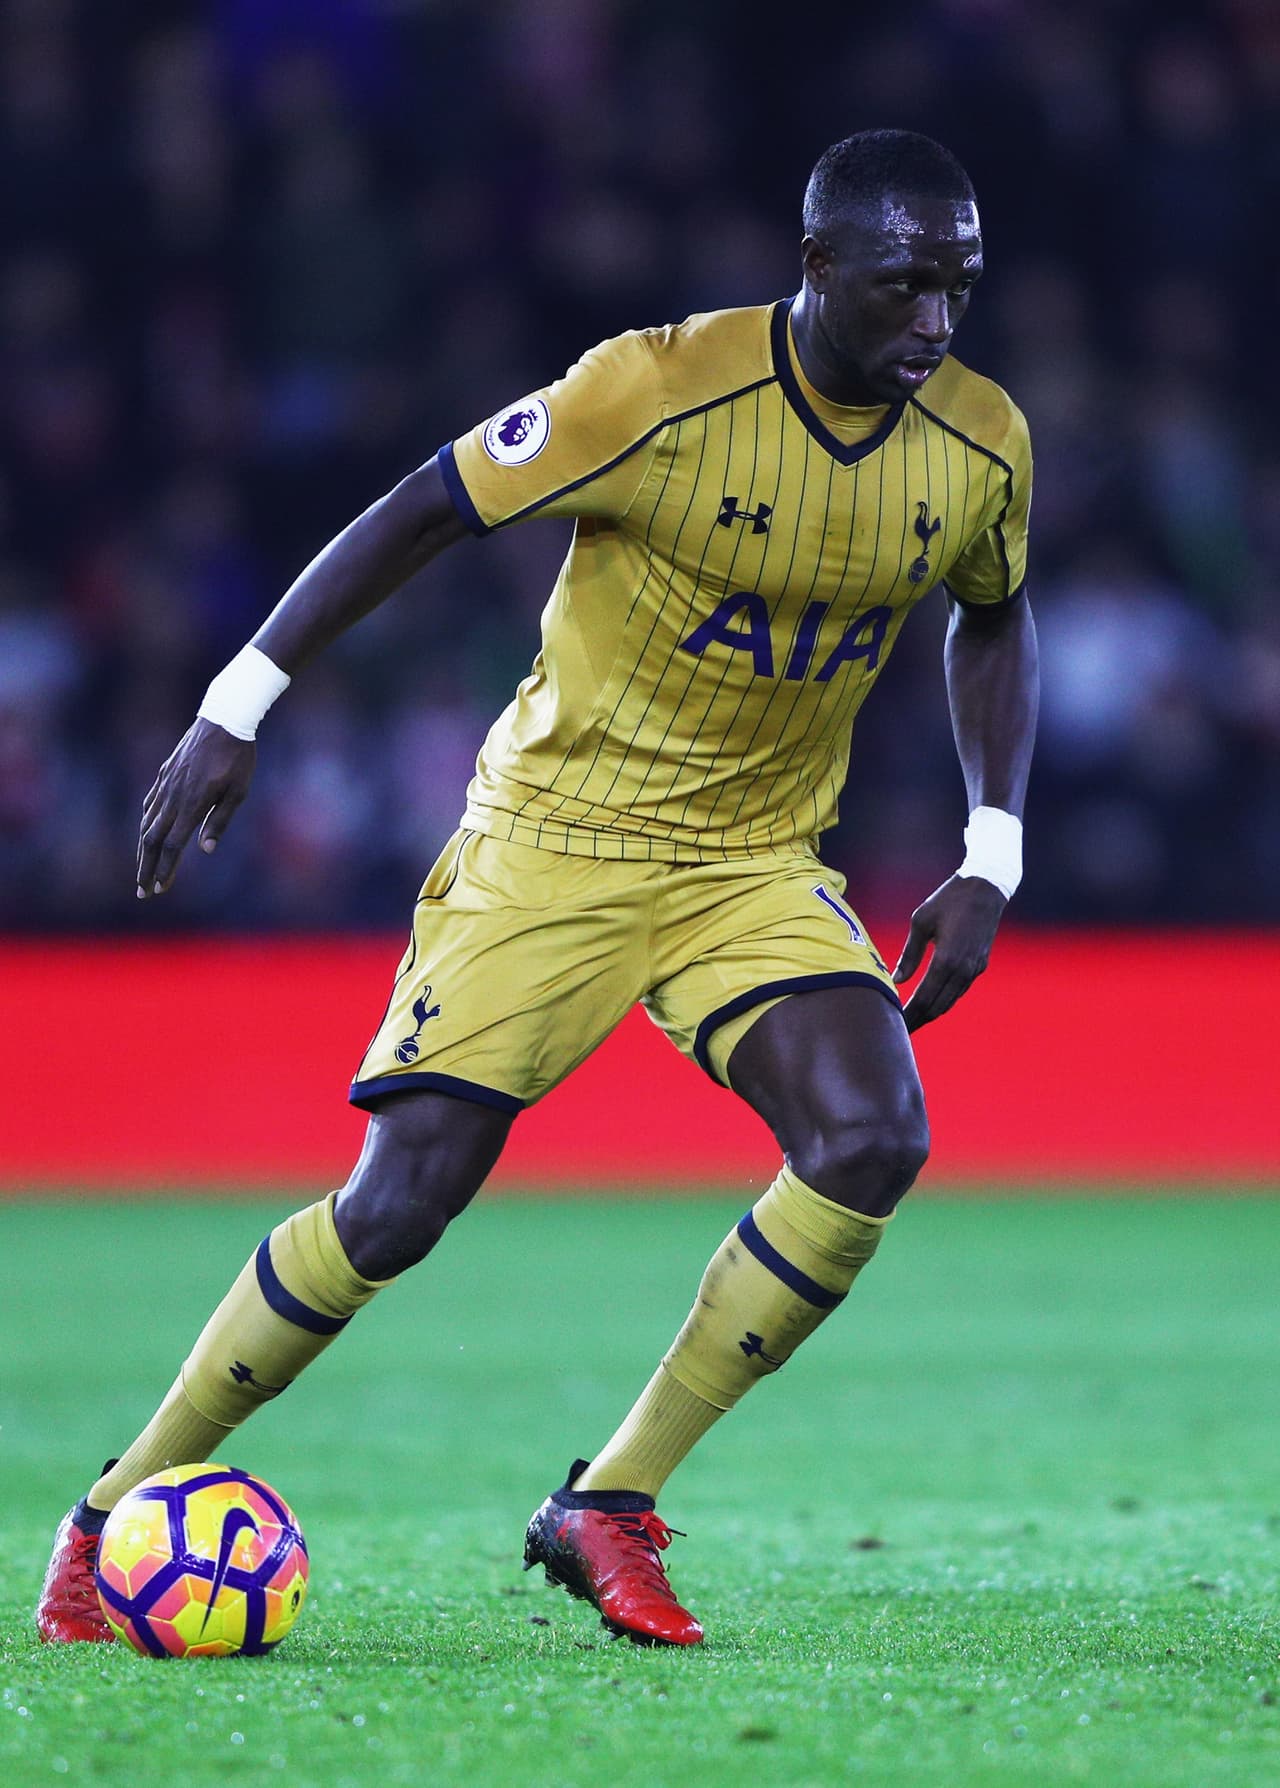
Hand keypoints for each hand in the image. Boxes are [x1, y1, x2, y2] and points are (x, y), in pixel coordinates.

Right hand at [137, 718, 254, 897]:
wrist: (224, 718)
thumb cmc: (239, 757)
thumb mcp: (238, 792)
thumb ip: (220, 822)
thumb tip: (205, 851)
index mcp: (193, 804)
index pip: (172, 845)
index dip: (164, 868)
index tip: (160, 888)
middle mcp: (174, 796)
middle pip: (151, 839)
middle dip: (145, 868)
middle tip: (142, 892)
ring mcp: (166, 783)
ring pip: (146, 822)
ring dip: (142, 850)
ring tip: (142, 870)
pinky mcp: (165, 773)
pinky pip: (150, 803)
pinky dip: (145, 822)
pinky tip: (146, 832)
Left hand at [892, 873, 1006, 1033]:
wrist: (986, 888)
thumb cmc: (949, 899)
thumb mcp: (921, 922)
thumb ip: (909, 954)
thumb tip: (897, 980)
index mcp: (946, 960)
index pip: (923, 998)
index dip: (909, 1015)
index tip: (895, 1026)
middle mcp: (962, 970)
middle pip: (937, 1006)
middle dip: (918, 1020)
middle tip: (899, 1031)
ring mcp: (974, 969)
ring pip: (950, 1001)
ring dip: (931, 1013)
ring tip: (913, 1021)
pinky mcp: (980, 965)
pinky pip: (959, 990)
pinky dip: (944, 1000)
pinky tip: (931, 1003)